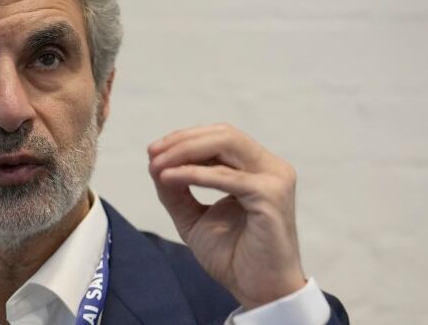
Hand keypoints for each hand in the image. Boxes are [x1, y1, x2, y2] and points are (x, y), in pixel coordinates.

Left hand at [148, 123, 306, 309]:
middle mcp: (271, 168)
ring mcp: (275, 180)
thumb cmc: (233, 257)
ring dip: (185, 151)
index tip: (153, 151)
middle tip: (152, 153)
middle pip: (224, 134)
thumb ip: (177, 191)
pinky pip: (226, 176)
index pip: (220, 138)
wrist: (258, 292)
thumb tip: (154, 163)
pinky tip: (171, 178)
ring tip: (157, 165)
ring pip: (226, 144)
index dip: (185, 138)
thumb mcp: (193, 217)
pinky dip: (195, 174)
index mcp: (258, 169)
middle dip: (182, 140)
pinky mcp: (271, 196)